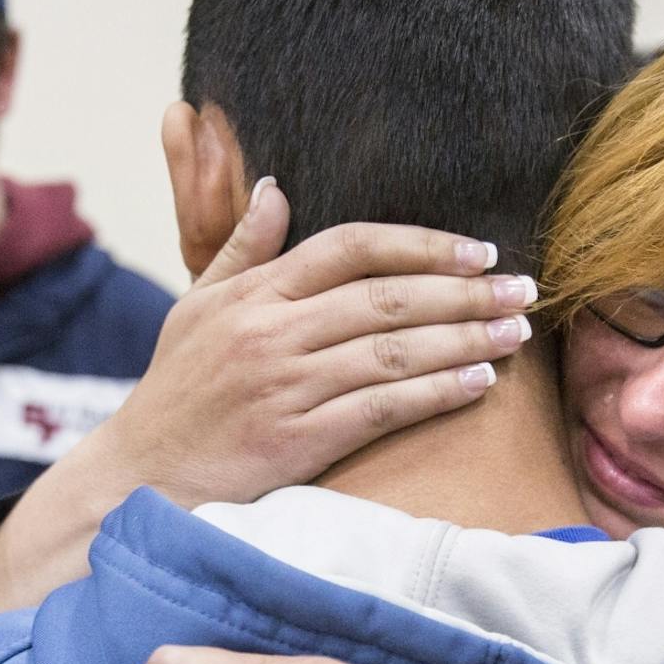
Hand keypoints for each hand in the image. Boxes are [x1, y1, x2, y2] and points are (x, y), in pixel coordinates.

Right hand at [0, 186, 541, 615]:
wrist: (142, 476)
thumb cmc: (174, 392)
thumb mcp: (195, 308)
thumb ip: (240, 248)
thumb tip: (277, 187)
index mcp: (253, 294)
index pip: (349, 247)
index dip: (419, 244)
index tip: (475, 250)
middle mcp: (272, 332)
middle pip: (386, 297)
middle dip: (463, 289)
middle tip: (522, 288)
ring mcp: (285, 386)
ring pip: (393, 351)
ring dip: (464, 339)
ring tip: (515, 332)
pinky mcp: (297, 440)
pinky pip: (381, 408)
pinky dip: (435, 393)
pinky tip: (478, 384)